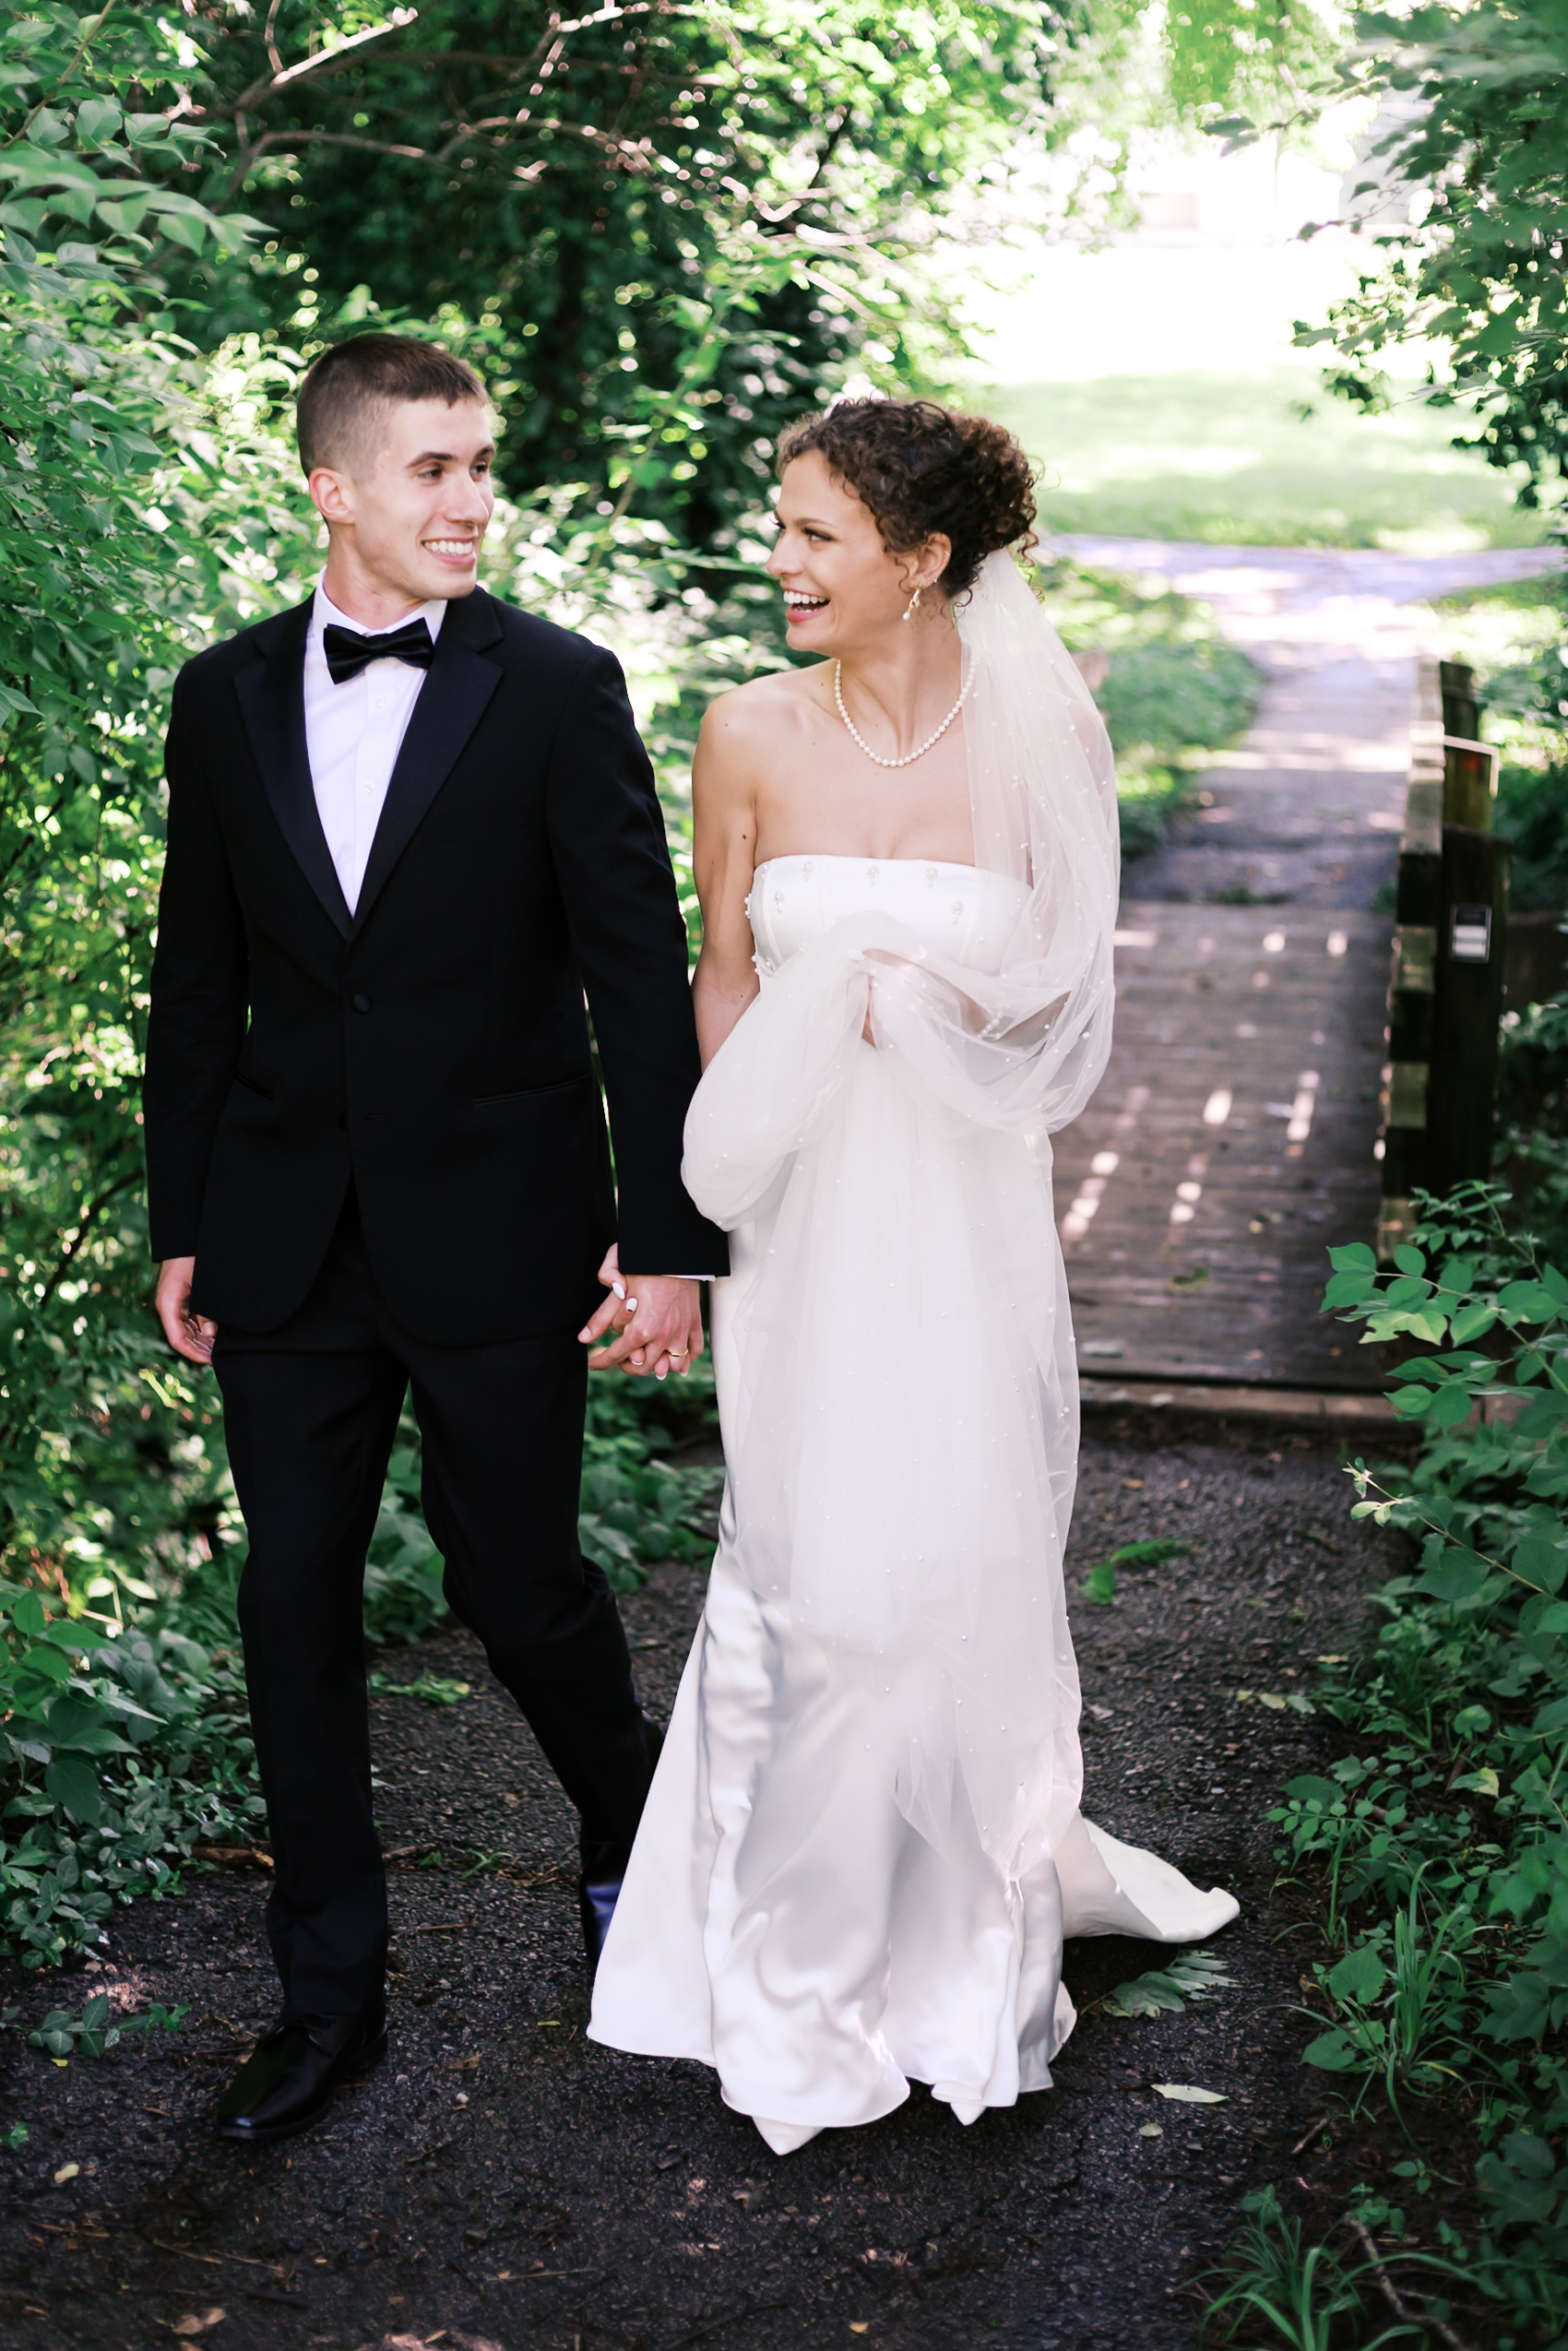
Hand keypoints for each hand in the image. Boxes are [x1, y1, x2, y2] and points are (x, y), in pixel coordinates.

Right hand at [155, 1257, 216, 1366]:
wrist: (184, 1239)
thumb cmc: (192, 1259)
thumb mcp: (202, 1286)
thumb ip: (205, 1311)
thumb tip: (210, 1333)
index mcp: (168, 1304)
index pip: (177, 1339)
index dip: (193, 1353)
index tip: (210, 1360)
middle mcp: (167, 1307)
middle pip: (182, 1337)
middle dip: (200, 1349)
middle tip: (221, 1356)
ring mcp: (173, 1303)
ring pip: (186, 1330)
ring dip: (202, 1340)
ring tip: (221, 1347)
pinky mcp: (179, 1299)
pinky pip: (188, 1320)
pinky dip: (201, 1329)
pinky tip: (216, 1334)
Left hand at [578, 1245, 703, 1380]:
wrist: (675, 1251)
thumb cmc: (645, 1265)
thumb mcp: (618, 1288)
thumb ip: (600, 1316)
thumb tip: (584, 1338)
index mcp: (643, 1328)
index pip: (618, 1354)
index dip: (602, 1361)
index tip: (593, 1363)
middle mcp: (664, 1335)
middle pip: (644, 1367)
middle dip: (627, 1365)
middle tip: (619, 1357)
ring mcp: (682, 1331)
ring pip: (673, 1367)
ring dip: (659, 1366)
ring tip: (646, 1358)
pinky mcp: (695, 1323)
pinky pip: (693, 1352)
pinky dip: (685, 1360)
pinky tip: (673, 1358)